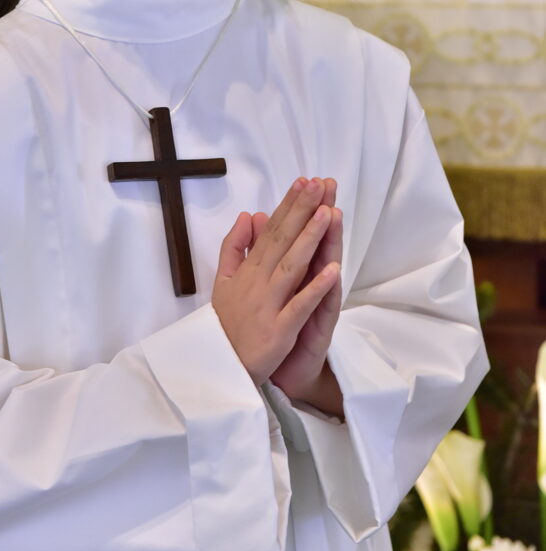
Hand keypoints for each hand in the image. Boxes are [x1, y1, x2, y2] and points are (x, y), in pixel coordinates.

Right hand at [212, 178, 340, 387]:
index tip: (305, 181)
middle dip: (302, 211)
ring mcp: (269, 305)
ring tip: (327, 213)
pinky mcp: (279, 330)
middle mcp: (258, 282)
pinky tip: (332, 271)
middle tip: (320, 184)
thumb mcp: (223, 281)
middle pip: (283, 240)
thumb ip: (234, 247)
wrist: (218, 368)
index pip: (272, 230)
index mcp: (248, 270)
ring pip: (292, 266)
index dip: (289, 205)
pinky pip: (299, 307)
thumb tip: (249, 215)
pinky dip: (315, 289)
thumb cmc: (226, 324)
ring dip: (310, 239)